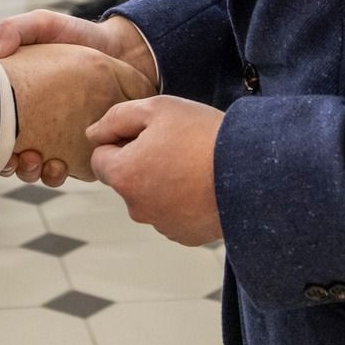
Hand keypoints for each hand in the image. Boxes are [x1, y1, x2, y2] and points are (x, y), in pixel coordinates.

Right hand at [0, 42, 154, 184]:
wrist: (120, 48)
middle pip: (14, 156)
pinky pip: (71, 171)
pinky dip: (62, 173)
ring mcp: (61, 139)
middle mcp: (37, 125)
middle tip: (20, 156)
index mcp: (20, 101)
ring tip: (39, 161)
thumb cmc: (76, 35)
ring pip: (40, 169)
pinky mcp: (84, 148)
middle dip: (12, 164)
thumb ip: (14, 30)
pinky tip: (63, 164)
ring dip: (34, 172)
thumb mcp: (42, 25)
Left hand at [88, 96, 225, 245]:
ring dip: (163, 181)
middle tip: (176, 144)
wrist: (252, 172)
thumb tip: (92, 134)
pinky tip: (204, 184)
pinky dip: (182, 200)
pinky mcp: (185, 235)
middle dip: (142, 161)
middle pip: (126, 178)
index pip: (101, 157)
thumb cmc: (203, 135)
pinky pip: (173, 213)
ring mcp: (162, 225)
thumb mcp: (157, 109)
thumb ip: (116, 118)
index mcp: (124, 175)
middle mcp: (136, 207)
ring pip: (150, 196)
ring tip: (195, 164)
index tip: (152, 133)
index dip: (122, 139)